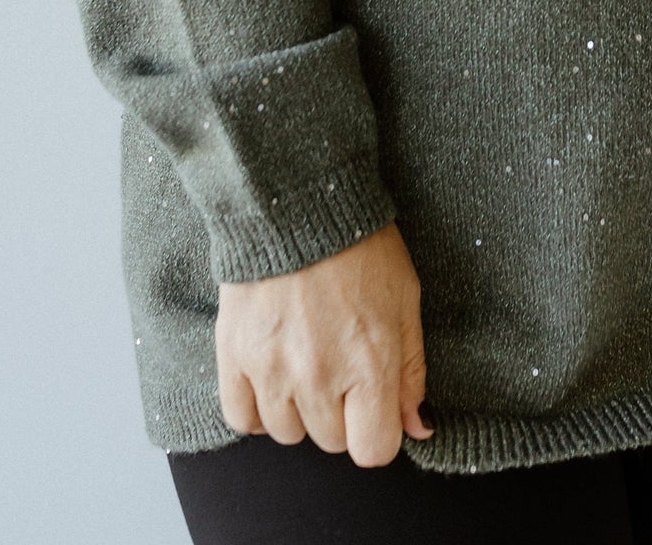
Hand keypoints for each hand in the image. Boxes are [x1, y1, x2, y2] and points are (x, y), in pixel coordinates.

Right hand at [215, 220, 433, 465]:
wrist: (297, 202)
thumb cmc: (360, 247)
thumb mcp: (405, 299)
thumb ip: (411, 369)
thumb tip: (418, 427)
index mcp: (370, 363)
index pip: (373, 450)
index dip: (377, 432)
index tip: (373, 405)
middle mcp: (320, 376)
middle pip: (331, 442)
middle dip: (340, 411)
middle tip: (339, 362)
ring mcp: (272, 369)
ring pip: (288, 433)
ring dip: (298, 408)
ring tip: (304, 358)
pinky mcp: (233, 355)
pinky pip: (241, 419)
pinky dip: (256, 406)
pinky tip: (271, 373)